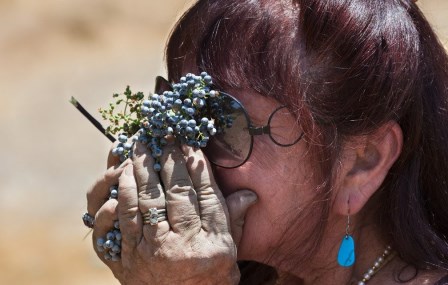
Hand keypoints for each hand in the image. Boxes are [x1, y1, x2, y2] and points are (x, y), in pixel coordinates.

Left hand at [88, 141, 256, 284]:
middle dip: (167, 158)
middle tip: (161, 134)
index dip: (196, 163)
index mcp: (211, 241)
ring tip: (139, 147)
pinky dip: (122, 195)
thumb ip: (234, 220)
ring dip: (141, 170)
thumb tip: (249, 193)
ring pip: (144, 201)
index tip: (189, 141)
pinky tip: (125, 177)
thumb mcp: (228, 251)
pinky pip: (122, 221)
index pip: (205, 191)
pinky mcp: (127, 259)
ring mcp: (151, 252)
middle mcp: (182, 244)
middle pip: (174, 191)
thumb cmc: (209, 278)